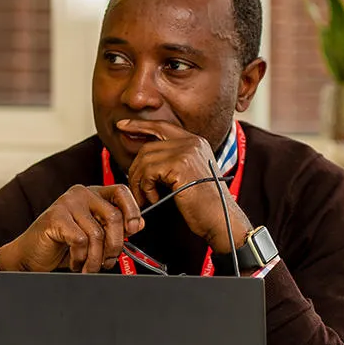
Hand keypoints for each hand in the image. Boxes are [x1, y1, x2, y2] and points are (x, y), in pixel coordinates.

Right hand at [0, 185, 144, 272]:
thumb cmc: (61, 245)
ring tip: (89, 266)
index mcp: (92, 194)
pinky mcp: (55, 218)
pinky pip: (80, 241)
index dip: (132, 211)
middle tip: (109, 261)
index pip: (121, 191)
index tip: (133, 231)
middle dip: (115, 245)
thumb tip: (138, 224)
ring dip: (96, 258)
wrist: (30, 255)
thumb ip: (114, 228)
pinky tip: (75, 262)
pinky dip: (80, 258)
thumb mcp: (93, 236)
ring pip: (97, 233)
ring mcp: (66, 203)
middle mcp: (80, 194)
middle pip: (113, 215)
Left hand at [117, 120, 250, 253]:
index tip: (122, 125)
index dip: (139, 125)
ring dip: (139, 183)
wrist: (221, 220)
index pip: (162, 126)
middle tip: (137, 190)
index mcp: (196, 142)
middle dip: (136, 170)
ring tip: (146, 198)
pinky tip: (155, 199)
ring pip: (145, 160)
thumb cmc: (204, 205)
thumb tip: (143, 158)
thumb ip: (173, 162)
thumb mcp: (189, 175)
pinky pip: (149, 172)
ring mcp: (187, 152)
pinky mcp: (180, 165)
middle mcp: (192, 142)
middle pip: (148, 147)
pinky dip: (146, 188)